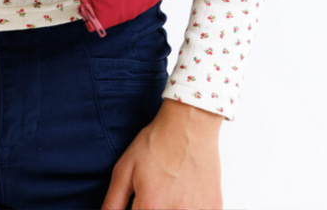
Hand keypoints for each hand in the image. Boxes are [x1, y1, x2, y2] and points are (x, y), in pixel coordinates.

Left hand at [100, 98, 223, 209]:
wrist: (189, 125)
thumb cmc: (157, 143)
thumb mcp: (124, 169)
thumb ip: (113, 202)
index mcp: (151, 206)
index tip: (139, 204)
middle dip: (153, 209)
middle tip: (155, 197)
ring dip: (171, 209)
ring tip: (170, 193)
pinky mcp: (214, 209)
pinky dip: (189, 208)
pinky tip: (185, 196)